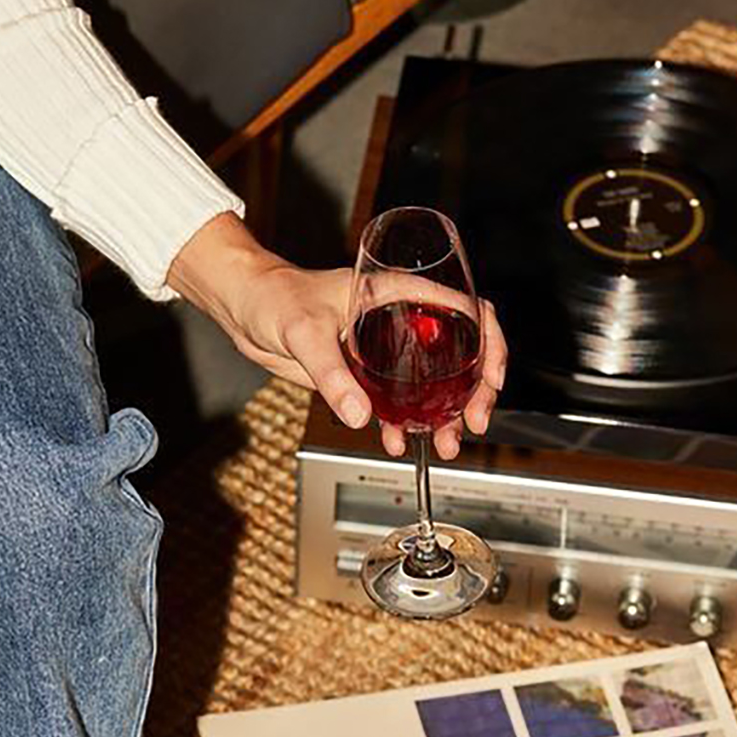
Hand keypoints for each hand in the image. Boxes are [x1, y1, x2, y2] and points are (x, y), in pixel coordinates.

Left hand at [167, 212, 506, 459]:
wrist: (246, 311)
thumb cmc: (274, 296)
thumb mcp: (305, 330)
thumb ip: (332, 372)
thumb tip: (361, 414)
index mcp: (400, 294)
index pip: (467, 311)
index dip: (489, 344)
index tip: (490, 378)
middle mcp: (403, 320)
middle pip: (462, 353)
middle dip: (476, 391)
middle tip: (472, 421)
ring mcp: (388, 349)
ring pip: (435, 384)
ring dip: (445, 415)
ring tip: (446, 443)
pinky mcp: (367, 375)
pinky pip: (399, 402)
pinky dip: (405, 424)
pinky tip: (399, 442)